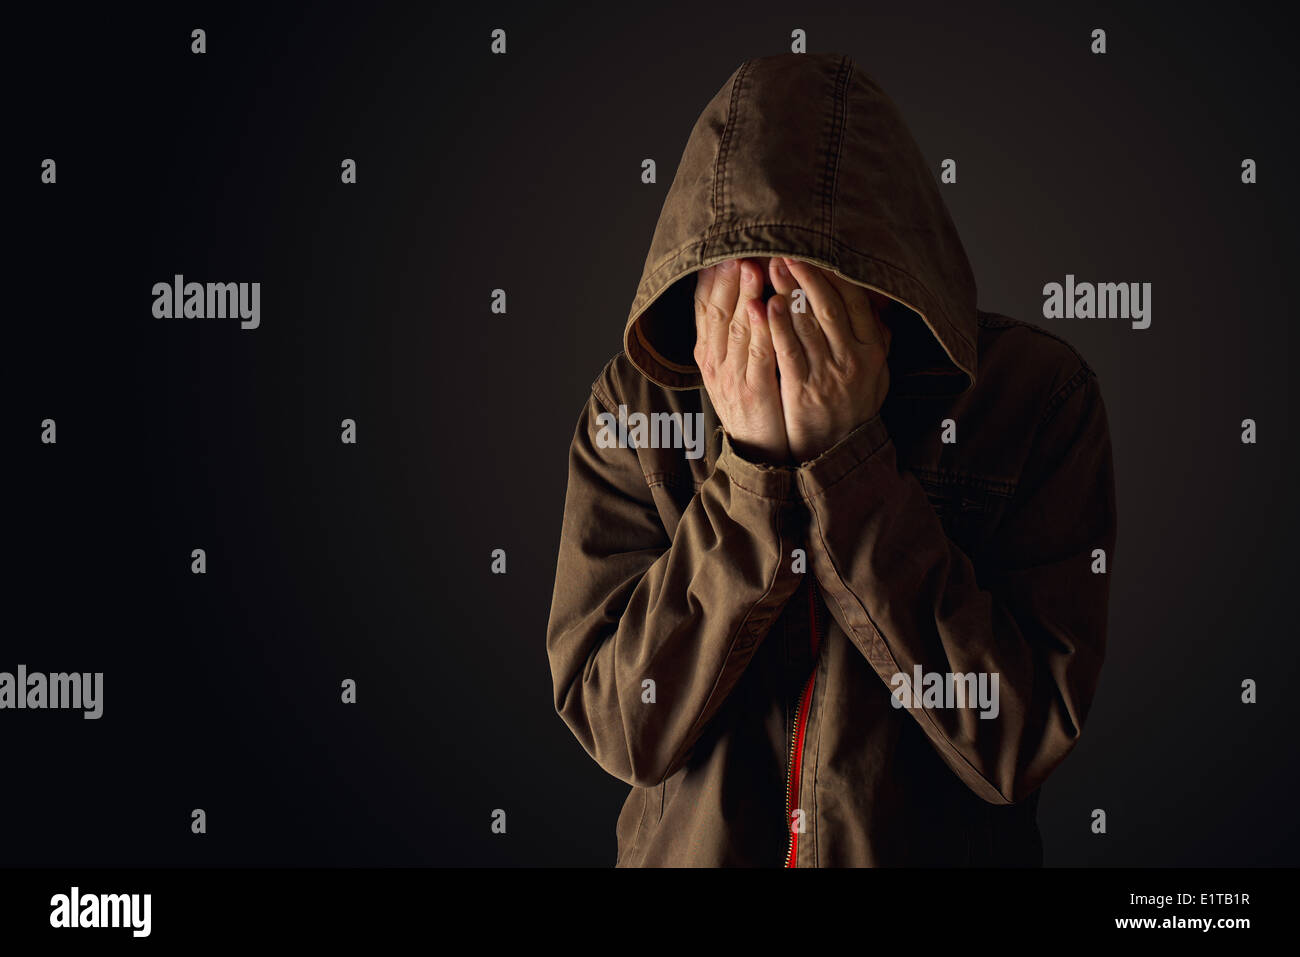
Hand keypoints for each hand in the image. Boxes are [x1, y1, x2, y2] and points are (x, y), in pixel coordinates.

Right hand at [693, 258, 790, 463]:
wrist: (756, 451)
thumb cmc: (752, 402)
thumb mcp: (735, 364)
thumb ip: (737, 329)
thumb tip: (744, 288)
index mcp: (708, 351)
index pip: (704, 304)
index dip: (713, 275)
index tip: (723, 248)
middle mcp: (714, 360)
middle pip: (716, 310)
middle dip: (727, 277)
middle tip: (738, 248)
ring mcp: (731, 376)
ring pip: (735, 328)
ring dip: (743, 295)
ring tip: (752, 266)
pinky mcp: (753, 391)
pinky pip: (757, 355)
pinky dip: (760, 330)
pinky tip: (766, 308)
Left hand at [765, 256, 891, 461]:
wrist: (840, 451)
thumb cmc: (854, 405)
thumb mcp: (877, 372)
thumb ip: (878, 339)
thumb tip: (879, 303)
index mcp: (874, 350)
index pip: (855, 302)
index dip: (834, 275)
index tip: (815, 253)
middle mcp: (853, 359)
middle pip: (829, 307)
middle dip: (806, 276)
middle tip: (785, 252)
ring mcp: (827, 375)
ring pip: (806, 325)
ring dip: (786, 293)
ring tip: (770, 269)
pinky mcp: (802, 389)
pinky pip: (787, 351)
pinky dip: (775, 326)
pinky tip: (763, 306)